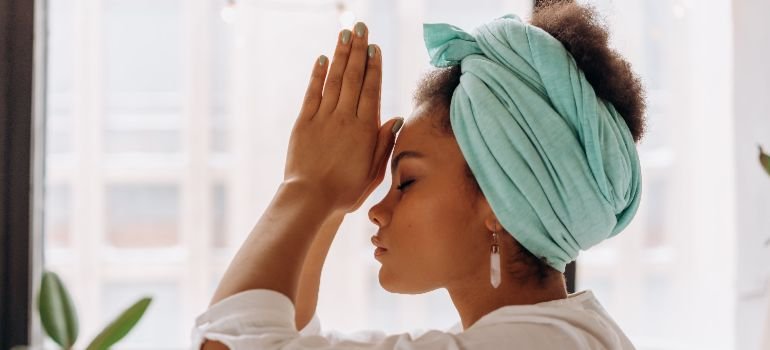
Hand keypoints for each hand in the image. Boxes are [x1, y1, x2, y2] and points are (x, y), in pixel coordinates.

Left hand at [284, 22, 402, 212]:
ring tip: (344, 34)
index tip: (375, 46)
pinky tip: (323, 59)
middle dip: (358, 50)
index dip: (374, 66)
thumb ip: (384, 143)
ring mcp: (323, 118)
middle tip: (360, 28)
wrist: (311, 199)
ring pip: (335, 80)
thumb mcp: (374, 172)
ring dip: (341, 55)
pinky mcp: (304, 123)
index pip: (371, 90)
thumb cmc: (346, 191)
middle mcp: (345, 118)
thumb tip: (395, 119)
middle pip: (354, 78)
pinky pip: (312, 93)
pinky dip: (318, 75)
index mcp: (365, 129)